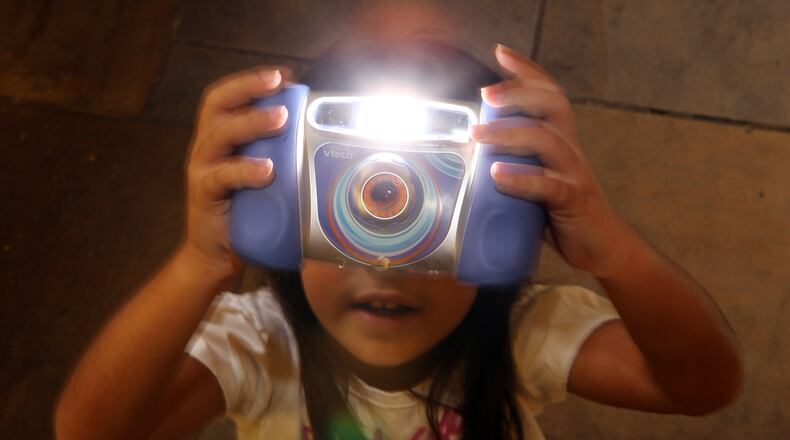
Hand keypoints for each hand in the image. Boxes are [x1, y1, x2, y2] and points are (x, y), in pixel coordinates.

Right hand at [181, 67, 291, 278]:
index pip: (226, 99)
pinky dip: (244, 170)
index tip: (283, 75)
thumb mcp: (263, 177)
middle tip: (280, 86)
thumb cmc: (245, 210)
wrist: (216, 253)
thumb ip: (279, 156)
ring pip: (219, 135)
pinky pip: (220, 177)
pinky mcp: (204, 195)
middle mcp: (206, 148)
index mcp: (220, 138)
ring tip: (280, 119)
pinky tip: (266, 170)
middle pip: (218, 106)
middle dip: (249, 89)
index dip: (250, 82)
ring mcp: (202, 170)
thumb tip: (322, 141)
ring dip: (251, 123)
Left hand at [471, 45, 635, 277]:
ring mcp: (574, 172)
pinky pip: (548, 185)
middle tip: (485, 94)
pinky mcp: (573, 200)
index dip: (528, 71)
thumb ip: (513, 164)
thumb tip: (469, 159)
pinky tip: (497, 176)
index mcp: (561, 140)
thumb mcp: (536, 181)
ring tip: (478, 136)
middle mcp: (570, 148)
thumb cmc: (563, 212)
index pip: (548, 94)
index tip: (502, 53)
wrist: (601, 246)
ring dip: (508, 134)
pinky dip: (521, 179)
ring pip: (546, 140)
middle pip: (551, 105)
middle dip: (518, 93)